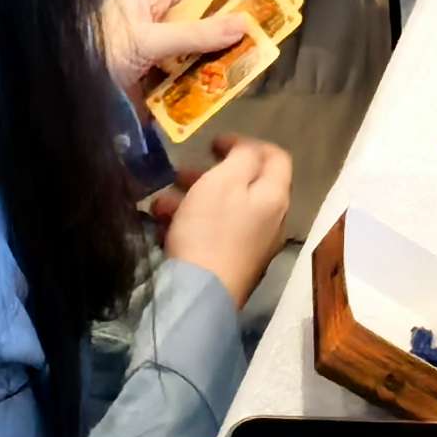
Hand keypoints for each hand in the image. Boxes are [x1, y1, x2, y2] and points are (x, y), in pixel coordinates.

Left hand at [95, 0, 272, 108]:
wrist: (66, 95)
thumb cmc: (101, 51)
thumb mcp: (148, 39)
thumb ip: (195, 34)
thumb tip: (243, 24)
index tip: (258, 7)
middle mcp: (152, 23)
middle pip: (199, 25)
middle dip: (226, 36)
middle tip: (261, 44)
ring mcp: (152, 54)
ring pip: (194, 55)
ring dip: (217, 63)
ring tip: (250, 69)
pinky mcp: (151, 83)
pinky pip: (183, 80)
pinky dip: (201, 86)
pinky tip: (224, 92)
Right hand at [160, 138, 295, 305]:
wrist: (199, 293)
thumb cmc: (211, 230)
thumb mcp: (224, 181)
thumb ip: (242, 157)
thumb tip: (249, 151)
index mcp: (274, 196)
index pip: (275, 157)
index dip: (246, 143)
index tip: (213, 144)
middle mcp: (270, 220)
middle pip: (245, 185)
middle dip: (209, 174)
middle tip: (180, 172)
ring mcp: (251, 245)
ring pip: (223, 209)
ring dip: (191, 199)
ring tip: (161, 203)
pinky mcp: (230, 264)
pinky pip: (213, 233)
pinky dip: (190, 224)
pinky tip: (163, 228)